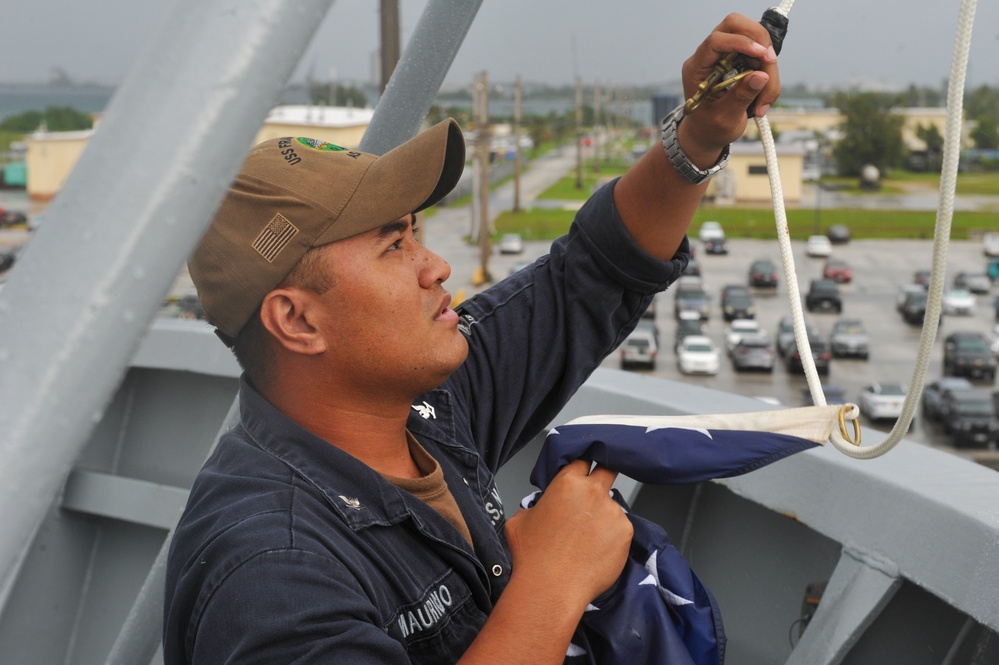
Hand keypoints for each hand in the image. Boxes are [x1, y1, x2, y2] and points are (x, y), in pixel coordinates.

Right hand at [504, 460, 632, 607]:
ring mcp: (612, 512)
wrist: (551, 588)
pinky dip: (612, 538)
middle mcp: (593, 492)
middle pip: (608, 470)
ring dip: (604, 517)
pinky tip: (596, 553)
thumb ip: (537, 505)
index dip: (581, 468)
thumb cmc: (532, 555)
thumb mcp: (520, 520)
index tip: (582, 476)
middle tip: (596, 494)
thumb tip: (542, 509)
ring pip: (612, 507)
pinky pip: (620, 530)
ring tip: (588, 541)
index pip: (582, 461)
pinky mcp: (625, 533)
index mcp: (567, 483)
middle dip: (603, 477)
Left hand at [679, 13, 781, 161]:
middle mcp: (709, 55)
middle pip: (735, 26)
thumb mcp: (724, 118)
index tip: (763, 56)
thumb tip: (761, 76)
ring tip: (765, 99)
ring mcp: (724, 54)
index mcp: (696, 68)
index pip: (716, 41)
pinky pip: (760, 53)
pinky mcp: (738, 58)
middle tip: (770, 66)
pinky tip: (765, 95)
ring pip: (754, 39)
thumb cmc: (710, 128)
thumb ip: (741, 96)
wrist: (707, 133)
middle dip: (759, 42)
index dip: (741, 42)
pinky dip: (769, 70)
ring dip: (768, 64)